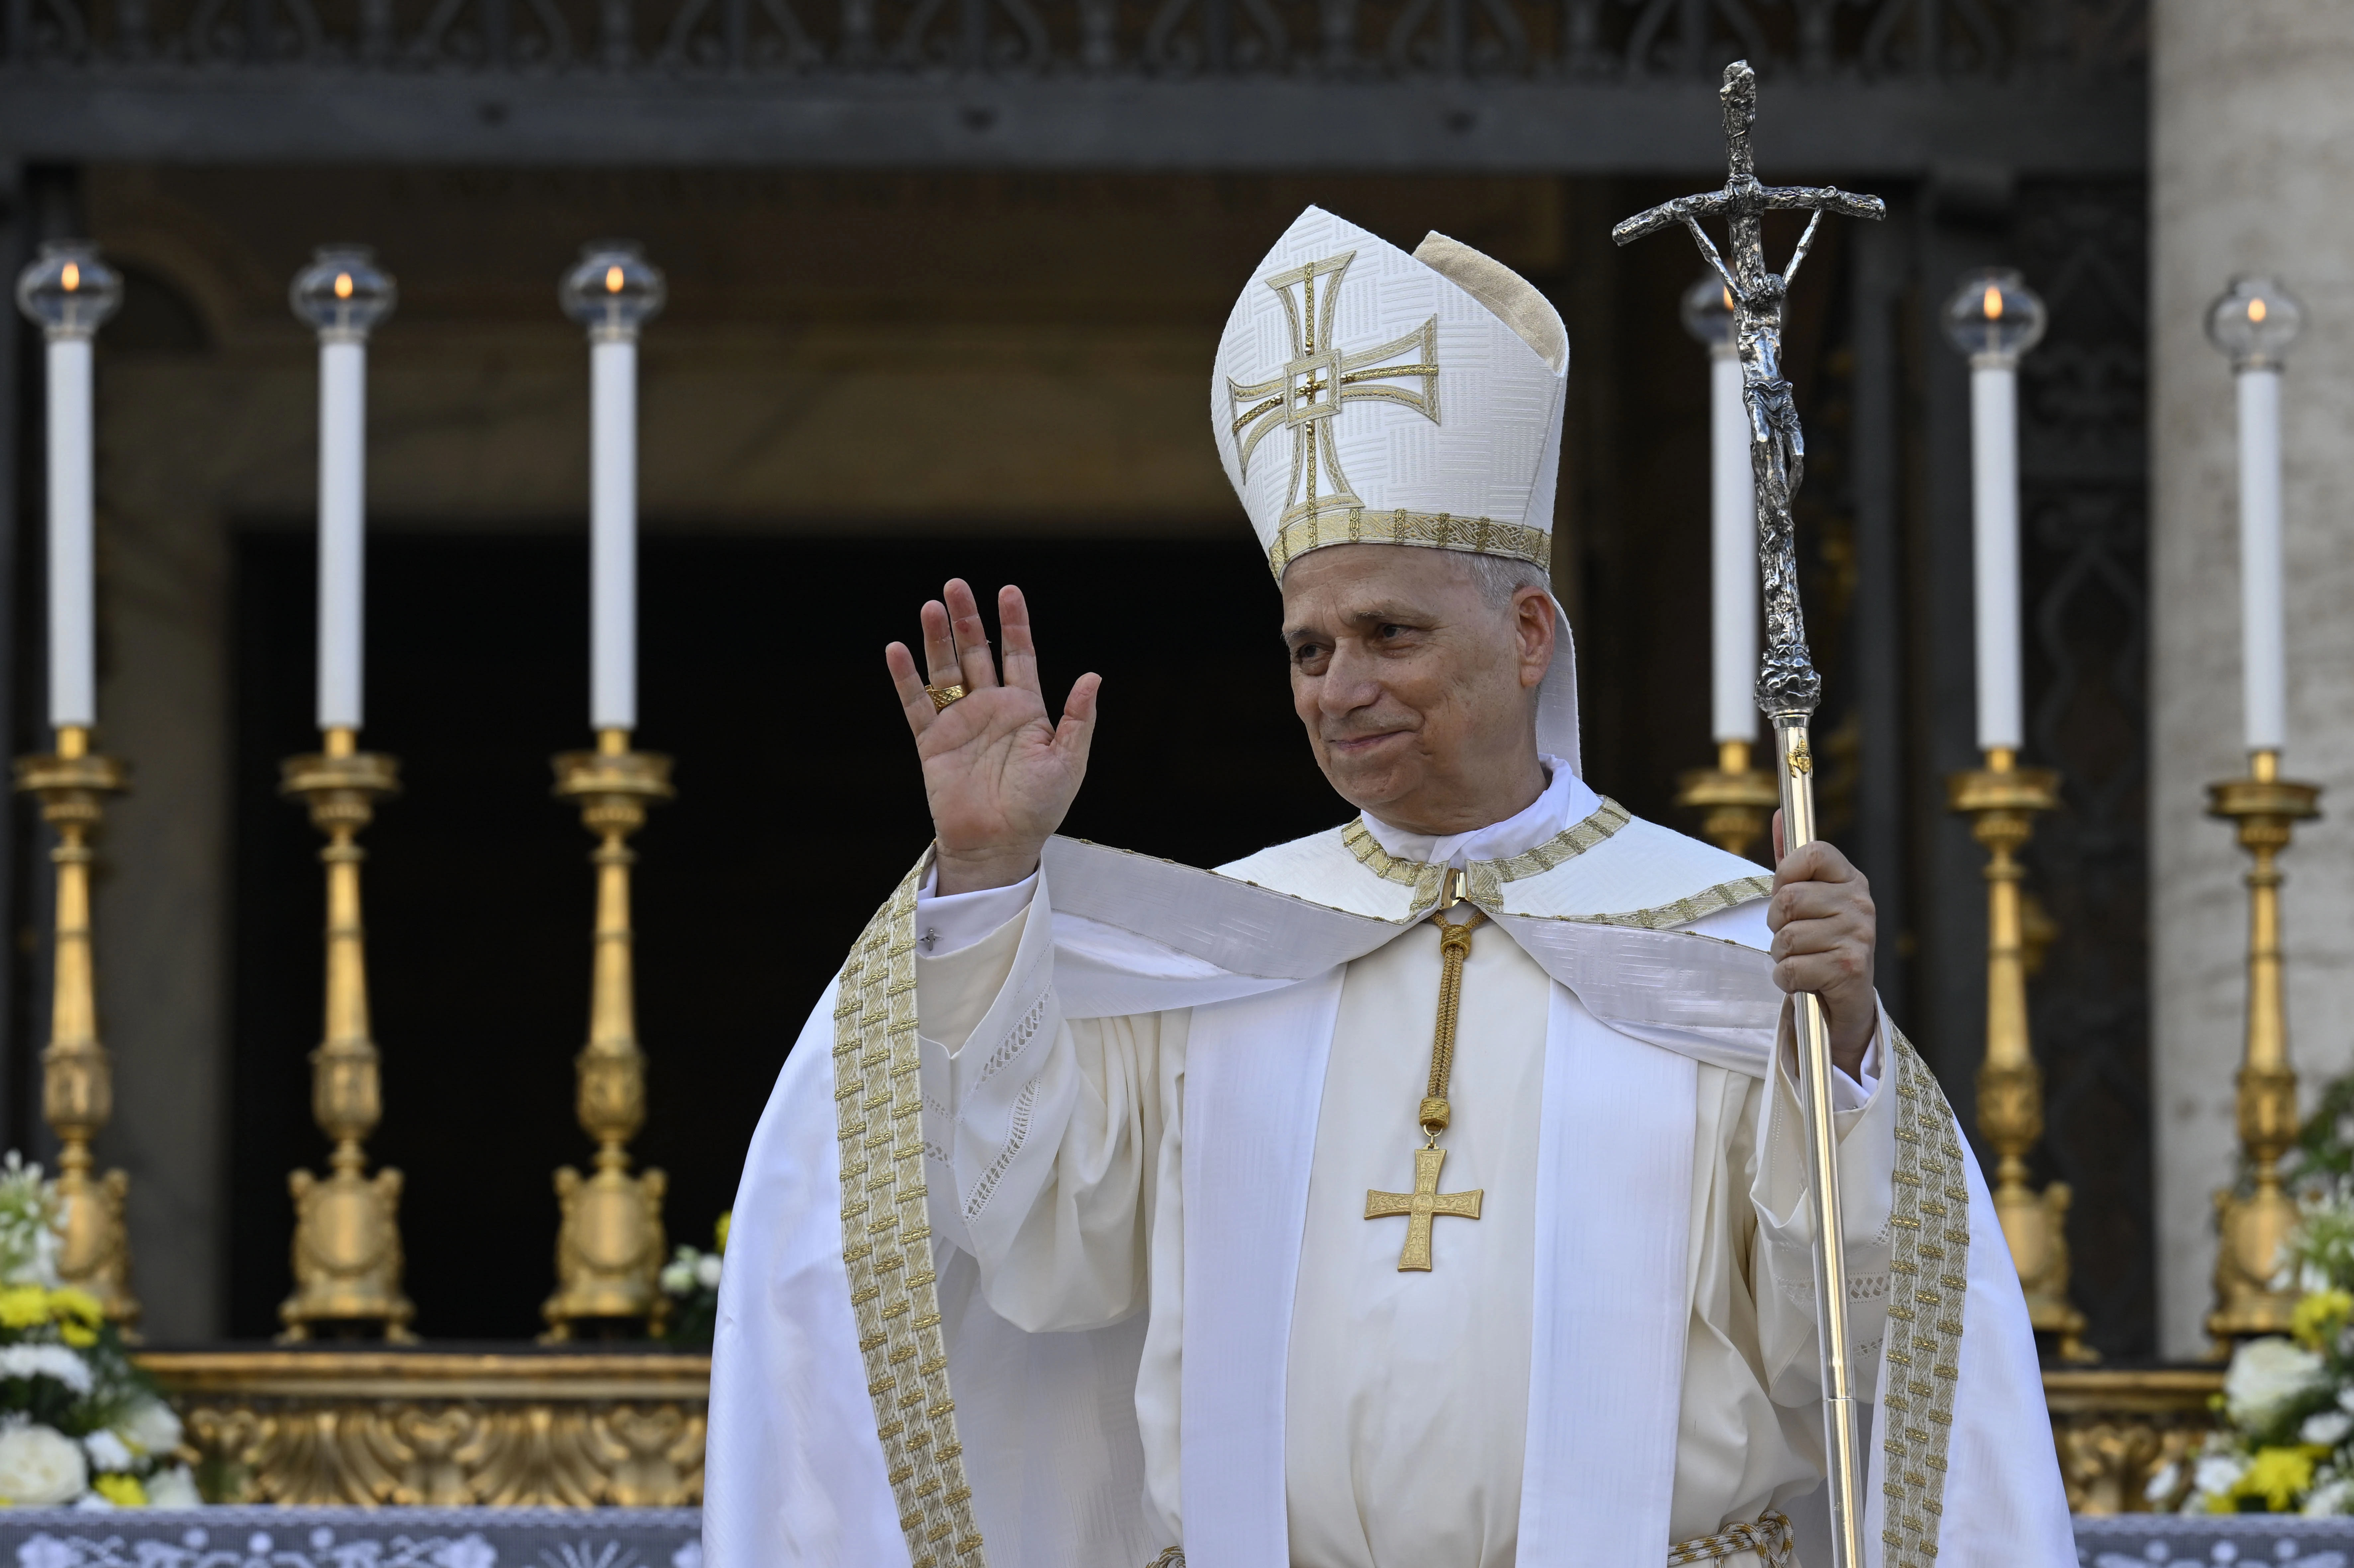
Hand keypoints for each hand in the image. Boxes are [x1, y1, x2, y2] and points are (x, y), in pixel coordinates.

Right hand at [885, 580, 1100, 895]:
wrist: (1000, 845)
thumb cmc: (1039, 809)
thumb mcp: (1068, 761)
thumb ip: (1078, 718)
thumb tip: (1093, 676)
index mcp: (1025, 709)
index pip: (1018, 654)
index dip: (1014, 623)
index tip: (1008, 590)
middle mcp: (990, 708)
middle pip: (977, 652)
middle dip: (967, 619)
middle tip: (955, 585)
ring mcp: (960, 723)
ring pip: (945, 669)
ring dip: (937, 638)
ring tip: (931, 606)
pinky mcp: (932, 742)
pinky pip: (916, 704)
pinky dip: (905, 678)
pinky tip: (897, 648)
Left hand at [1767, 811, 1877, 1079]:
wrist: (1846, 1003)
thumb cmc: (1821, 945)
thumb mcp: (1807, 900)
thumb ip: (1791, 861)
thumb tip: (1779, 814)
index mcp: (1850, 880)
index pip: (1811, 851)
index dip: (1785, 874)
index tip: (1786, 894)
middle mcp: (1860, 903)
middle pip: (1787, 900)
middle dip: (1777, 925)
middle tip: (1793, 938)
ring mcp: (1858, 936)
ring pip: (1786, 937)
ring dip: (1781, 955)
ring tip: (1803, 960)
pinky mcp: (1849, 969)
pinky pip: (1791, 968)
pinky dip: (1786, 980)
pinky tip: (1804, 981)